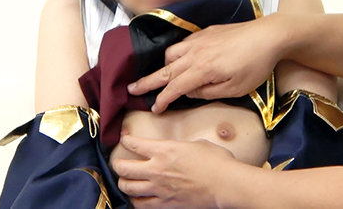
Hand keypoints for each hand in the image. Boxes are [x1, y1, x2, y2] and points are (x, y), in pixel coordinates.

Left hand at [112, 135, 238, 207]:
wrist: (225, 184)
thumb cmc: (216, 161)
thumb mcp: (196, 144)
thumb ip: (180, 147)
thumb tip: (177, 149)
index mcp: (164, 150)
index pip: (134, 144)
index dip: (126, 140)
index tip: (124, 139)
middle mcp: (157, 169)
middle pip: (123, 168)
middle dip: (117, 165)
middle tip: (119, 164)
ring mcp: (159, 188)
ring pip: (128, 188)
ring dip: (124, 184)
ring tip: (126, 182)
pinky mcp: (166, 204)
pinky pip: (142, 205)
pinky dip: (136, 201)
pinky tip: (138, 198)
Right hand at [127, 15, 286, 112]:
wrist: (269, 35)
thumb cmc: (256, 66)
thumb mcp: (235, 88)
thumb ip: (208, 92)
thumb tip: (190, 92)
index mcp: (202, 70)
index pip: (175, 87)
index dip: (162, 99)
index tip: (154, 108)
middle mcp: (195, 53)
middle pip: (165, 69)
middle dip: (147, 81)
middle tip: (131, 88)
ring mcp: (199, 40)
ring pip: (171, 53)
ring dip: (162, 65)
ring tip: (159, 75)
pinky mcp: (206, 32)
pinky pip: (182, 43)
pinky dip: (175, 53)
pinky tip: (179, 58)